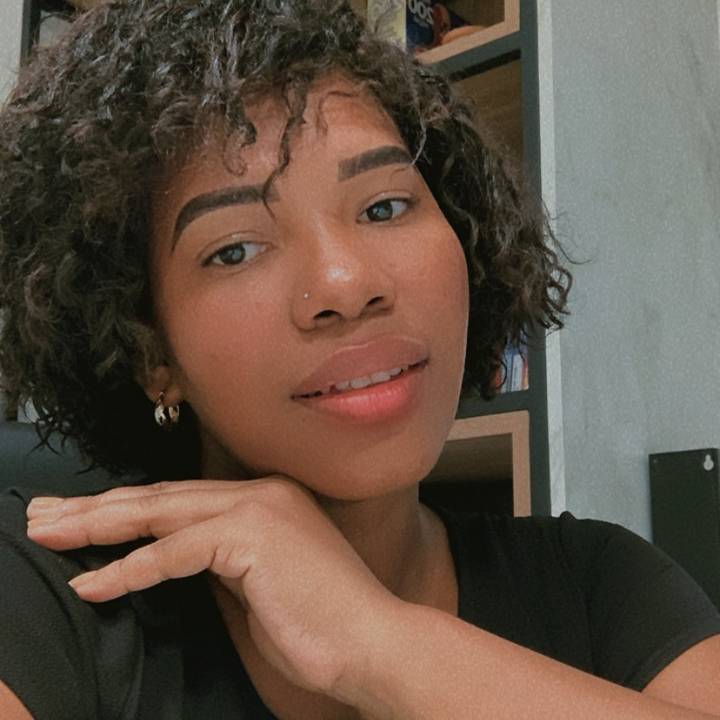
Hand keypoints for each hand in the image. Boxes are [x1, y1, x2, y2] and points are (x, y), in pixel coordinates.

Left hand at [25, 477, 401, 701]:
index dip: (125, 508)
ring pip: (161, 514)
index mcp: (264, 498)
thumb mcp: (256, 584)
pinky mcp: (252, 535)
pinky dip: (129, 570)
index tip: (80, 518)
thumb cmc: (316, 624)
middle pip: (162, 499)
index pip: (180, 500)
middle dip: (98, 508)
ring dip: (100, 527)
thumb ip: (218, 560)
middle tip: (44, 514)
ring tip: (50, 535)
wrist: (370, 641)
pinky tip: (91, 584)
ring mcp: (257, 507)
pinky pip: (174, 552)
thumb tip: (170, 557)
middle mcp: (260, 491)